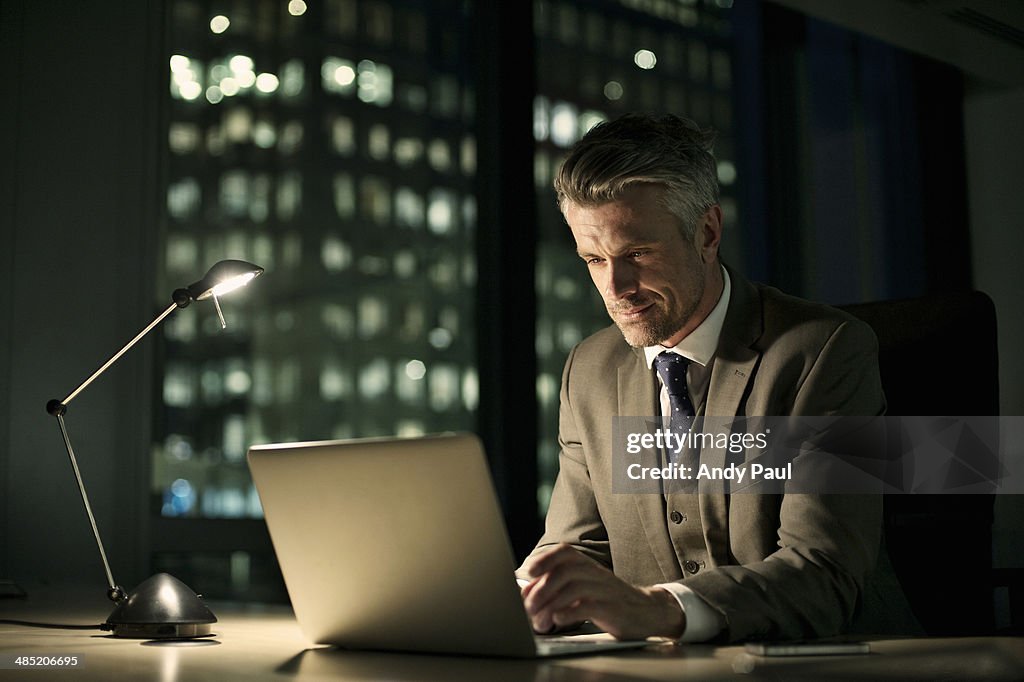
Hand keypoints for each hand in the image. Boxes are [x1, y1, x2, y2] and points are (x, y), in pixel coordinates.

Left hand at [519, 543, 685, 639]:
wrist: (646, 610)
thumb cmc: (607, 599)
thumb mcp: (584, 587)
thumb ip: (557, 587)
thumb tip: (525, 593)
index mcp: (587, 565)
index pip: (564, 552)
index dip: (545, 559)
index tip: (529, 571)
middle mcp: (596, 573)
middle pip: (565, 571)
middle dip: (543, 588)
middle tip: (529, 607)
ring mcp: (605, 590)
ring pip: (574, 588)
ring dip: (552, 604)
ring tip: (540, 620)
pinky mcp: (613, 609)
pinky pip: (589, 607)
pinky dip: (570, 613)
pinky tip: (559, 620)